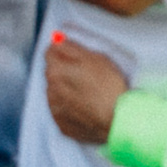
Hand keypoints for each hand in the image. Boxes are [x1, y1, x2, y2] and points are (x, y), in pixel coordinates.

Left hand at [44, 31, 129, 145]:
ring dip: (65, 89)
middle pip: (52, 73)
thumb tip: (57, 40)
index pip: (49, 53)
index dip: (64, 50)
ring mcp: (56, 111)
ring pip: (55, 93)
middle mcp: (50, 92)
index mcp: (56, 72)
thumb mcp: (95, 57)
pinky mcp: (62, 126)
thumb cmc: (109, 86)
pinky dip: (69, 107)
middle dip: (64, 70)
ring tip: (88, 92)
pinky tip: (86, 106)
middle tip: (86, 73)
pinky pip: (62, 111)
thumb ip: (71, 47)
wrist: (117, 119)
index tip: (76, 54)